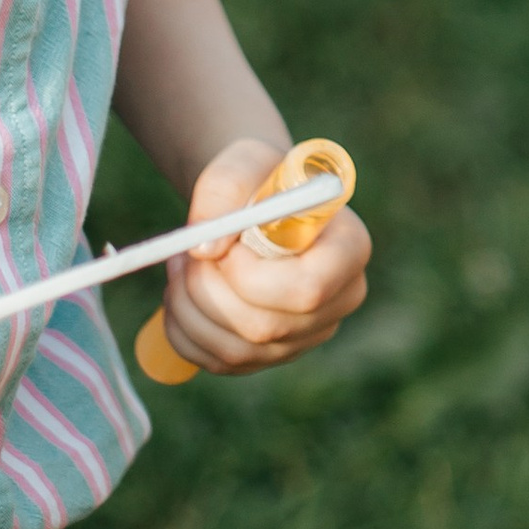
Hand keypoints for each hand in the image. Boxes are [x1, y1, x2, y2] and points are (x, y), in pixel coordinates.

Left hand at [153, 136, 372, 372]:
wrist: (254, 203)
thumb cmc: (256, 178)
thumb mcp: (241, 165)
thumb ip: (222, 194)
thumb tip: (204, 251)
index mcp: (350, 248)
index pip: (308, 289)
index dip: (252, 277)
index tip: (223, 245)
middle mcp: (340, 300)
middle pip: (267, 327)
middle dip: (208, 292)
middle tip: (181, 255)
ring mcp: (307, 334)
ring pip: (237, 350)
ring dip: (188, 310)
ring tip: (178, 266)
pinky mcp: (273, 353)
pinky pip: (220, 363)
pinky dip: (183, 333)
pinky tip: (180, 294)